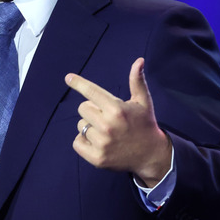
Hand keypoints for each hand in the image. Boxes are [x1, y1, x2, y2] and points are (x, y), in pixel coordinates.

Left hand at [65, 57, 171, 186]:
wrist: (151, 156)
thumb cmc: (145, 124)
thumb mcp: (143, 102)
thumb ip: (137, 81)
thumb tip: (138, 60)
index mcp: (117, 109)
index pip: (91, 92)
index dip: (78, 83)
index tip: (68, 77)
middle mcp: (107, 126)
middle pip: (82, 108)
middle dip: (92, 110)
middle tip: (107, 117)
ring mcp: (102, 143)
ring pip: (80, 125)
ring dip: (89, 126)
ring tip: (106, 132)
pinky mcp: (97, 158)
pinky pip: (77, 142)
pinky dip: (83, 141)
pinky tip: (98, 142)